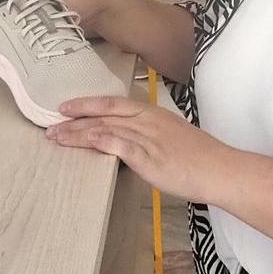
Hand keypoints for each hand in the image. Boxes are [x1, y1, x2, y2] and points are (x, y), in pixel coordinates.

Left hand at [45, 96, 235, 203]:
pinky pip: (117, 144)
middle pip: (104, 112)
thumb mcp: (173, 138)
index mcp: (153, 114)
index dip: (89, 103)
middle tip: (52, 120)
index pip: (114, 103)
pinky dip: (97, 141)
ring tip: (56, 136)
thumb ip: (151, 137)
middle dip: (76, 116)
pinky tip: (82, 142)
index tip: (69, 107)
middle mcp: (147, 121)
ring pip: (104, 128)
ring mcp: (146, 137)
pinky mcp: (147, 156)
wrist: (220, 169)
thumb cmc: (202, 158)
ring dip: (77, 132)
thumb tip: (131, 143)